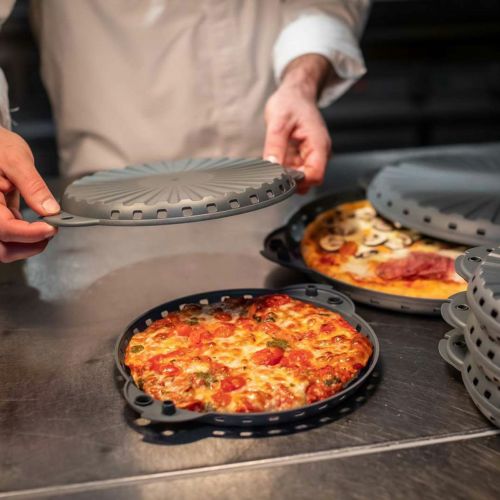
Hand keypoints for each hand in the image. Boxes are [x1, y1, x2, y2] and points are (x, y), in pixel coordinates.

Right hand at [0, 128, 59, 262]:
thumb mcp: (16, 159)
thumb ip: (33, 187)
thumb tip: (49, 209)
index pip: (4, 229)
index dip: (29, 233)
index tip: (51, 228)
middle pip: (2, 247)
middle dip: (29, 245)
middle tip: (51, 231)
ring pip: (4, 247)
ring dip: (28, 245)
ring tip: (46, 229)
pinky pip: (8, 236)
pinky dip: (25, 236)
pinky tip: (38, 224)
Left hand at [263, 54, 332, 193]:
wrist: (295, 94)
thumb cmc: (291, 102)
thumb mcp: (278, 122)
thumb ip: (275, 146)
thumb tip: (271, 167)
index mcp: (318, 144)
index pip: (315, 175)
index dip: (298, 180)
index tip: (281, 176)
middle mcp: (318, 153)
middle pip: (309, 181)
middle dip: (291, 180)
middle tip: (273, 172)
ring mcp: (311, 156)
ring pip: (301, 178)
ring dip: (287, 176)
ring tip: (273, 164)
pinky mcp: (303, 157)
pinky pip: (295, 171)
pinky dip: (284, 171)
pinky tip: (275, 162)